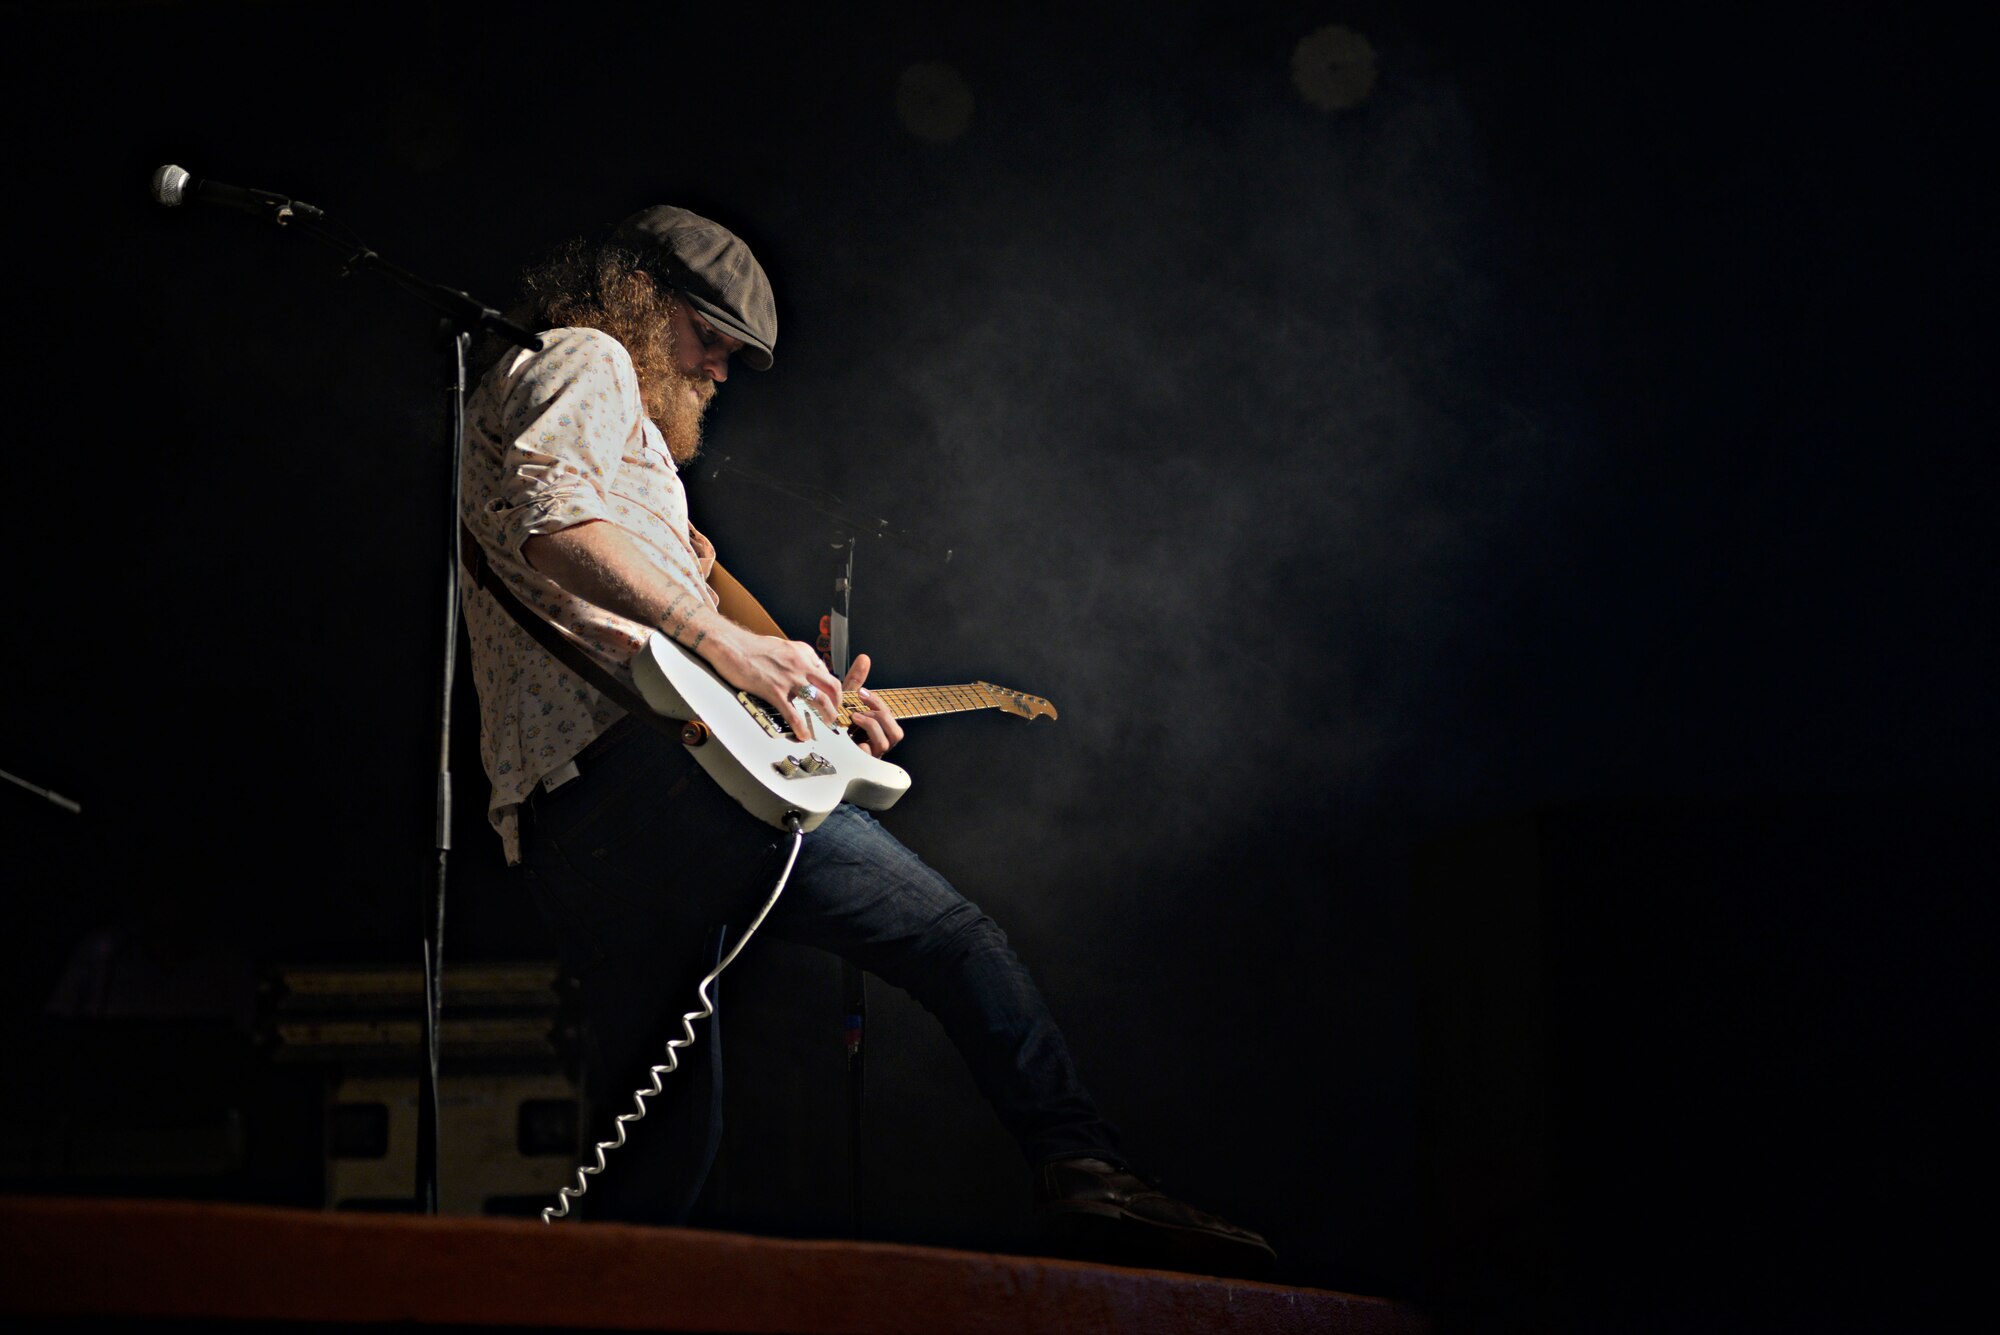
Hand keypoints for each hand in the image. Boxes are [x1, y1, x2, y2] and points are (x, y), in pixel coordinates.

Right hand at [703, 623, 843, 739]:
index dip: (832, 689)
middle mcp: (801, 664)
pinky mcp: (774, 691)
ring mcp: (789, 678)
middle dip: (837, 704)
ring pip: (819, 700)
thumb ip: (796, 658)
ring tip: (826, 725)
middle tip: (834, 714)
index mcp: (803, 652)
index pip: (827, 673)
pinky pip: (793, 713)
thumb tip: (805, 671)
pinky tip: (803, 735)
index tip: (831, 699)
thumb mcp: (782, 646)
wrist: (730, 645)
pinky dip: (801, 727)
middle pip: (832, 687)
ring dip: (826, 716)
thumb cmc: (751, 646)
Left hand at [842, 653, 903, 756]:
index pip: (890, 718)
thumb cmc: (833, 722)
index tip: (862, 693)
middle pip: (896, 733)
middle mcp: (877, 743)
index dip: (878, 704)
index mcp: (877, 730)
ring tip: (854, 718)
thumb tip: (864, 658)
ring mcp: (870, 755)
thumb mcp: (844, 701)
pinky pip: (868, 756)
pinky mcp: (860, 764)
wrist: (815, 745)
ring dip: (872, 727)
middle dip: (880, 715)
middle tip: (860, 706)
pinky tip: (847, 738)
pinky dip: (860, 745)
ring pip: (886, 743)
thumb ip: (856, 681)